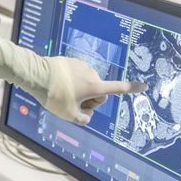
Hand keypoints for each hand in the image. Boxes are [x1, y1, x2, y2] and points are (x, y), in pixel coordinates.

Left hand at [0, 36, 145, 125]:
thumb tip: (86, 115)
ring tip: (61, 95)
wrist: (35, 75)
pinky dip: (71, 83)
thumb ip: (83, 119)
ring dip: (79, 91)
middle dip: (88, 100)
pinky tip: (57, 86)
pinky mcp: (70, 61)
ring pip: (85, 84)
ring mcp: (80, 65)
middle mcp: (91, 73)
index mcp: (94, 86)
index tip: (144, 85)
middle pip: (97, 92)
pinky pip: (76, 76)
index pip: (117, 88)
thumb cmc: (54, 96)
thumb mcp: (68, 115)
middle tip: (72, 105)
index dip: (132, 88)